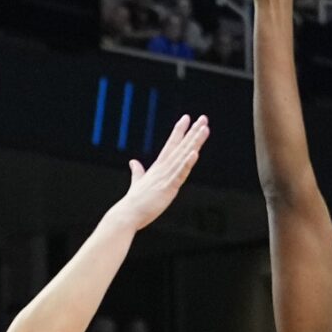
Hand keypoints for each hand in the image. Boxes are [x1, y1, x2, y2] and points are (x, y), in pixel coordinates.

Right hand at [105, 115, 209, 232]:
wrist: (128, 214)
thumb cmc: (134, 201)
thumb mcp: (138, 182)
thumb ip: (138, 171)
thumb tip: (133, 162)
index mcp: (158, 167)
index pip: (171, 145)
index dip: (179, 131)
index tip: (186, 118)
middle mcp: (163, 168)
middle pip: (181, 146)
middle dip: (192, 132)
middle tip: (203, 118)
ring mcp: (166, 177)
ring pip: (183, 156)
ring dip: (194, 142)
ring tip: (204, 129)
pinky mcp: (168, 187)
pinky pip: (180, 173)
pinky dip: (187, 163)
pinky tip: (195, 153)